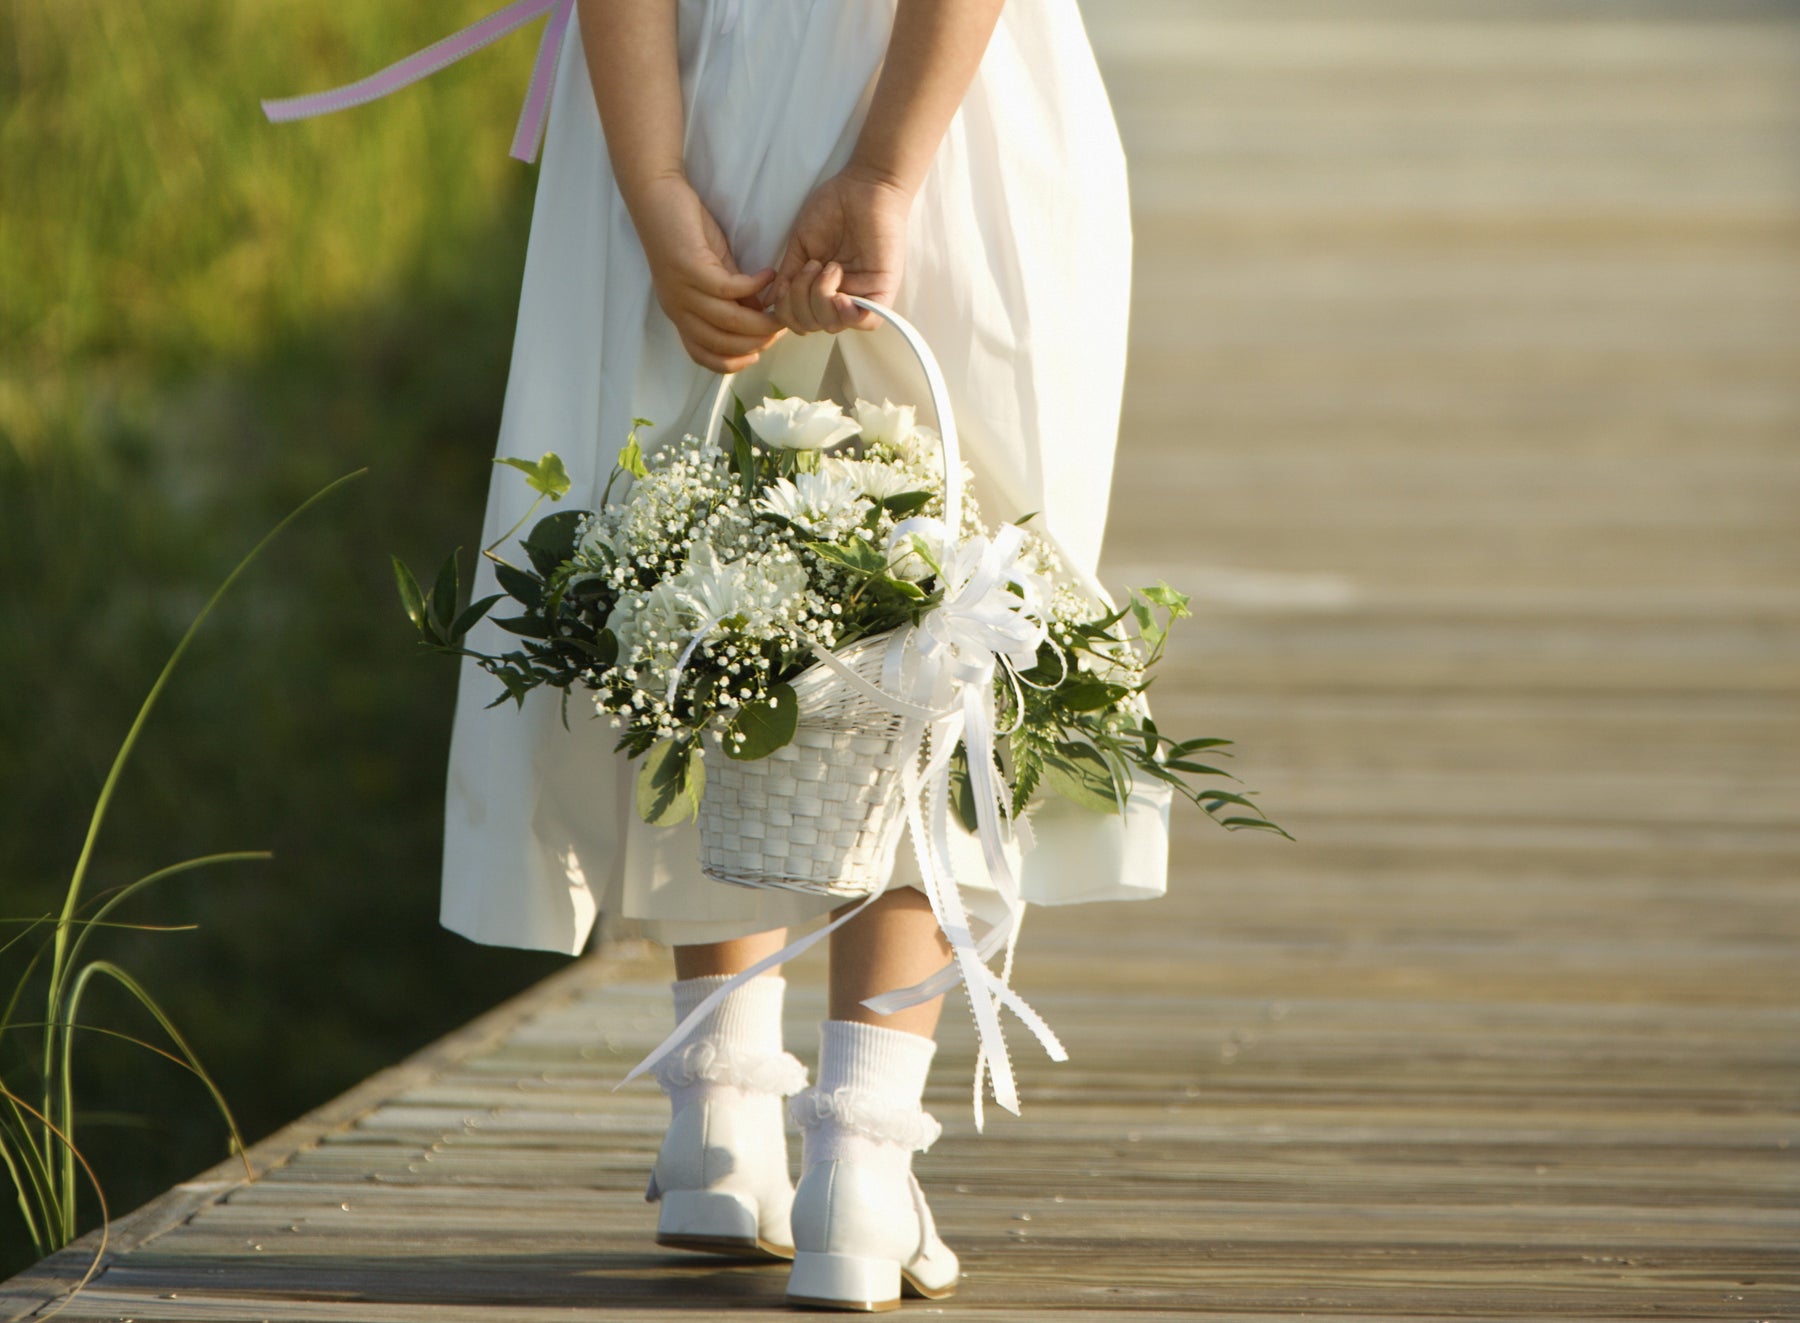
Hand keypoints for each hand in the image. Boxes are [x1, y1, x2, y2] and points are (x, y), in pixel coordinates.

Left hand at [632, 173, 783, 371]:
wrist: (655, 194)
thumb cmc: (683, 229)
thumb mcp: (712, 269)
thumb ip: (733, 296)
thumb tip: (758, 314)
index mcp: (679, 312)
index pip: (701, 353)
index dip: (731, 362)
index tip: (758, 354)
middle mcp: (677, 307)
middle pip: (721, 342)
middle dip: (757, 340)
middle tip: (781, 326)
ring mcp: (682, 289)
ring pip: (728, 320)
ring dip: (760, 319)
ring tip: (781, 308)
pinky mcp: (689, 267)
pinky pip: (729, 288)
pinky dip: (753, 287)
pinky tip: (769, 276)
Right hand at [770, 168, 911, 333]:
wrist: (862, 186)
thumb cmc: (833, 209)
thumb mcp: (801, 246)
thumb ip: (787, 276)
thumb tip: (770, 304)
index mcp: (822, 289)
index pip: (800, 320)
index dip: (787, 311)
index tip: (788, 280)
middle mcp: (842, 296)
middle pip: (814, 325)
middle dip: (801, 302)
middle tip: (811, 267)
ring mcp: (863, 294)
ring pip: (835, 325)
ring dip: (820, 299)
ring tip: (828, 267)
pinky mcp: (883, 289)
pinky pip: (868, 321)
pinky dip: (847, 315)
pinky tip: (840, 295)